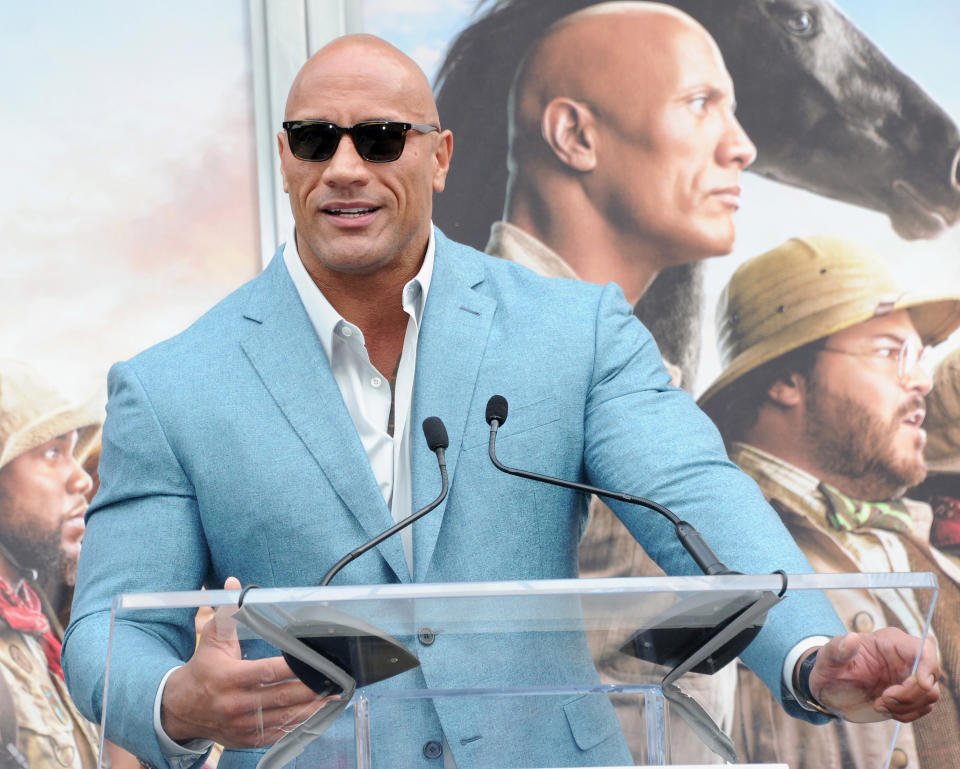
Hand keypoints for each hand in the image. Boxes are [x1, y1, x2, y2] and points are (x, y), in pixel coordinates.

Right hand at [161, 577, 333, 747]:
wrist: (180, 709)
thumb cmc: (203, 669)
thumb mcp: (212, 639)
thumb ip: (227, 613)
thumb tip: (234, 584)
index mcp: (229, 678)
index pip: (266, 672)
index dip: (292, 667)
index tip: (314, 661)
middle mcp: (236, 704)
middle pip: (281, 697)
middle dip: (310, 689)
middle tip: (335, 680)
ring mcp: (242, 725)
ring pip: (283, 718)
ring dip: (311, 708)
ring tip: (333, 697)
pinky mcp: (247, 739)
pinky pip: (277, 734)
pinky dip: (298, 725)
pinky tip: (316, 714)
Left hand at [808, 628, 938, 722]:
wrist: (829, 686)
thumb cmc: (830, 665)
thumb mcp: (828, 656)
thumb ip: (839, 648)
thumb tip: (851, 638)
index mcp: (891, 641)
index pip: (924, 649)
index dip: (928, 666)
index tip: (920, 684)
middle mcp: (905, 658)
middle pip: (930, 677)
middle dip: (910, 694)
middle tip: (882, 699)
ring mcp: (908, 677)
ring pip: (929, 696)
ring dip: (906, 706)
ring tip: (878, 704)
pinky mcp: (908, 695)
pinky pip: (921, 708)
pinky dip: (906, 714)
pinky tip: (883, 709)